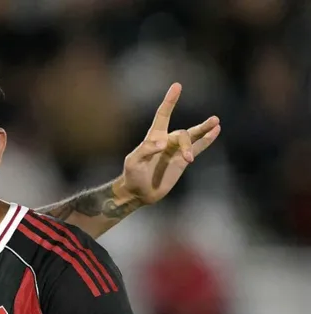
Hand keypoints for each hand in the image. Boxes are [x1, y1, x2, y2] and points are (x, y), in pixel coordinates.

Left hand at [118, 83, 220, 204]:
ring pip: (193, 136)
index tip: (177, 86)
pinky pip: (198, 147)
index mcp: (153, 138)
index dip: (170, 101)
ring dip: (204, 129)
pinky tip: (216, 131)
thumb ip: (145, 150)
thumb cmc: (132, 175)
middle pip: (182, 134)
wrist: (139, 192)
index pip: (163, 115)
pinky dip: (207, 140)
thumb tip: (164, 143)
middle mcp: (167, 141)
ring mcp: (176, 150)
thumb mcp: (133, 162)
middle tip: (188, 158)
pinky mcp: (183, 161)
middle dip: (187, 144)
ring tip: (216, 122)